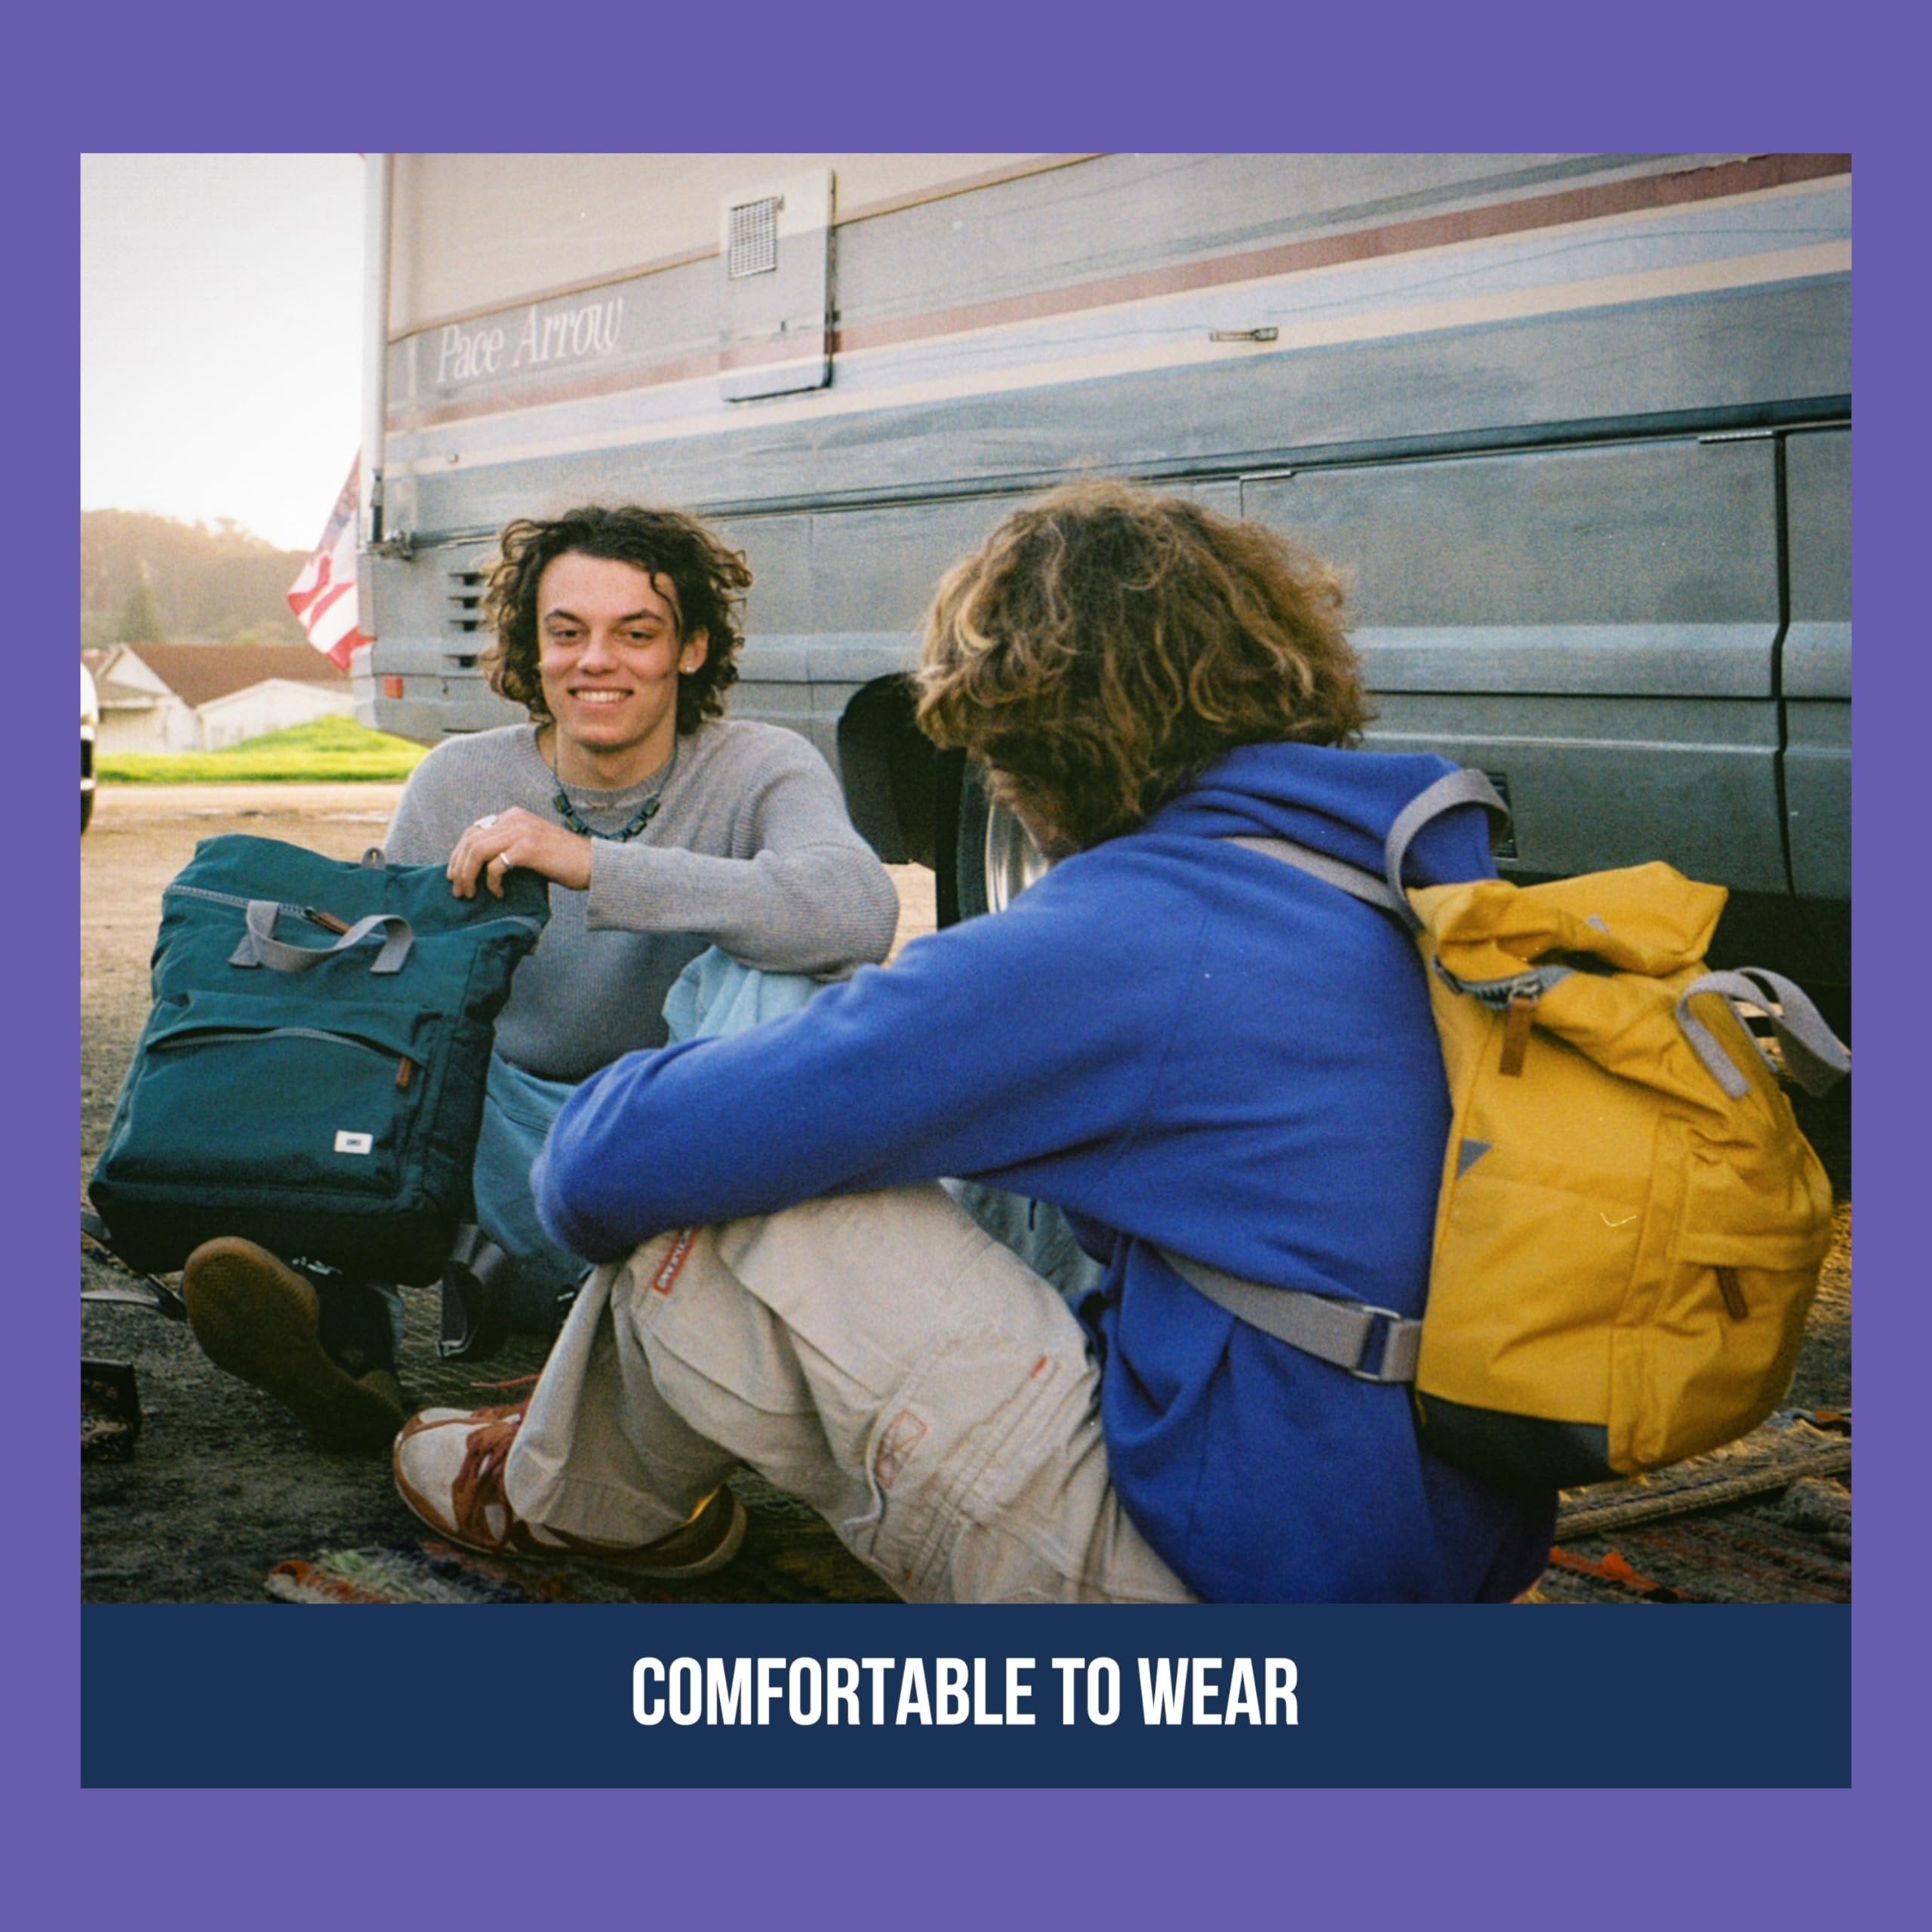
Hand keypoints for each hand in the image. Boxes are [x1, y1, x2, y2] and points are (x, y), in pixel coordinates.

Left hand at [447, 807, 592, 898]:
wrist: (592, 864)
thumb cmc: (563, 861)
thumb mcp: (530, 845)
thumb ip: (507, 845)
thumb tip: (478, 865)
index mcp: (513, 816)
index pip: (473, 830)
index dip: (458, 854)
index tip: (454, 875)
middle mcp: (514, 819)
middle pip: (470, 840)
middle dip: (458, 867)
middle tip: (458, 890)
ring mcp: (521, 832)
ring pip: (477, 851)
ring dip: (468, 875)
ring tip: (470, 894)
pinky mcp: (528, 849)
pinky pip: (496, 865)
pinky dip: (492, 883)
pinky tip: (499, 894)